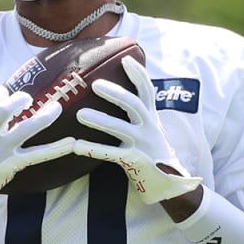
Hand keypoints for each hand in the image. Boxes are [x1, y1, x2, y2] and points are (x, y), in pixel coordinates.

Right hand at [0, 86, 73, 209]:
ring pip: (25, 128)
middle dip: (19, 99)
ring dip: (43, 117)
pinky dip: (56, 149)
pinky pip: (37, 155)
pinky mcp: (12, 162)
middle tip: (27, 100)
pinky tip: (71, 143)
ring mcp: (1, 149)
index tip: (4, 94)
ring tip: (56, 108)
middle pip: (5, 108)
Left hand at [73, 57, 201, 203]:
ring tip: (81, 114)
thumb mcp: (148, 129)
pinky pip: (112, 154)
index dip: (138, 74)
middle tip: (95, 84)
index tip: (126, 60)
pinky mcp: (136, 162)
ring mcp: (143, 145)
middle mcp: (149, 128)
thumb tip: (116, 92)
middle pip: (134, 105)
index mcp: (151, 118)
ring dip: (101, 120)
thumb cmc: (150, 152)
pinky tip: (76, 146)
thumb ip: (136, 113)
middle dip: (116, 93)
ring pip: (121, 129)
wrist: (167, 183)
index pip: (147, 91)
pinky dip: (93, 149)